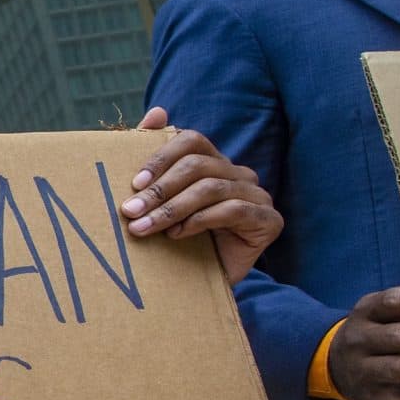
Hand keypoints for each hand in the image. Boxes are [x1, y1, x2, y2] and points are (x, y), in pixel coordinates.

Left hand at [124, 108, 281, 283]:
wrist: (200, 287)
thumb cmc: (177, 239)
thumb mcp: (159, 200)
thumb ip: (155, 160)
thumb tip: (157, 112)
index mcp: (214, 161)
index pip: (191, 140)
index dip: (161, 157)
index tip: (134, 183)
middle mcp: (239, 173)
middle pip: (198, 165)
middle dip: (160, 188)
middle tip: (130, 211)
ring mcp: (258, 196)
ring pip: (211, 188)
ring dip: (171, 209)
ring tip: (143, 228)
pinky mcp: (269, 220)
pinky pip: (233, 210)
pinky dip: (199, 221)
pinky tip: (177, 235)